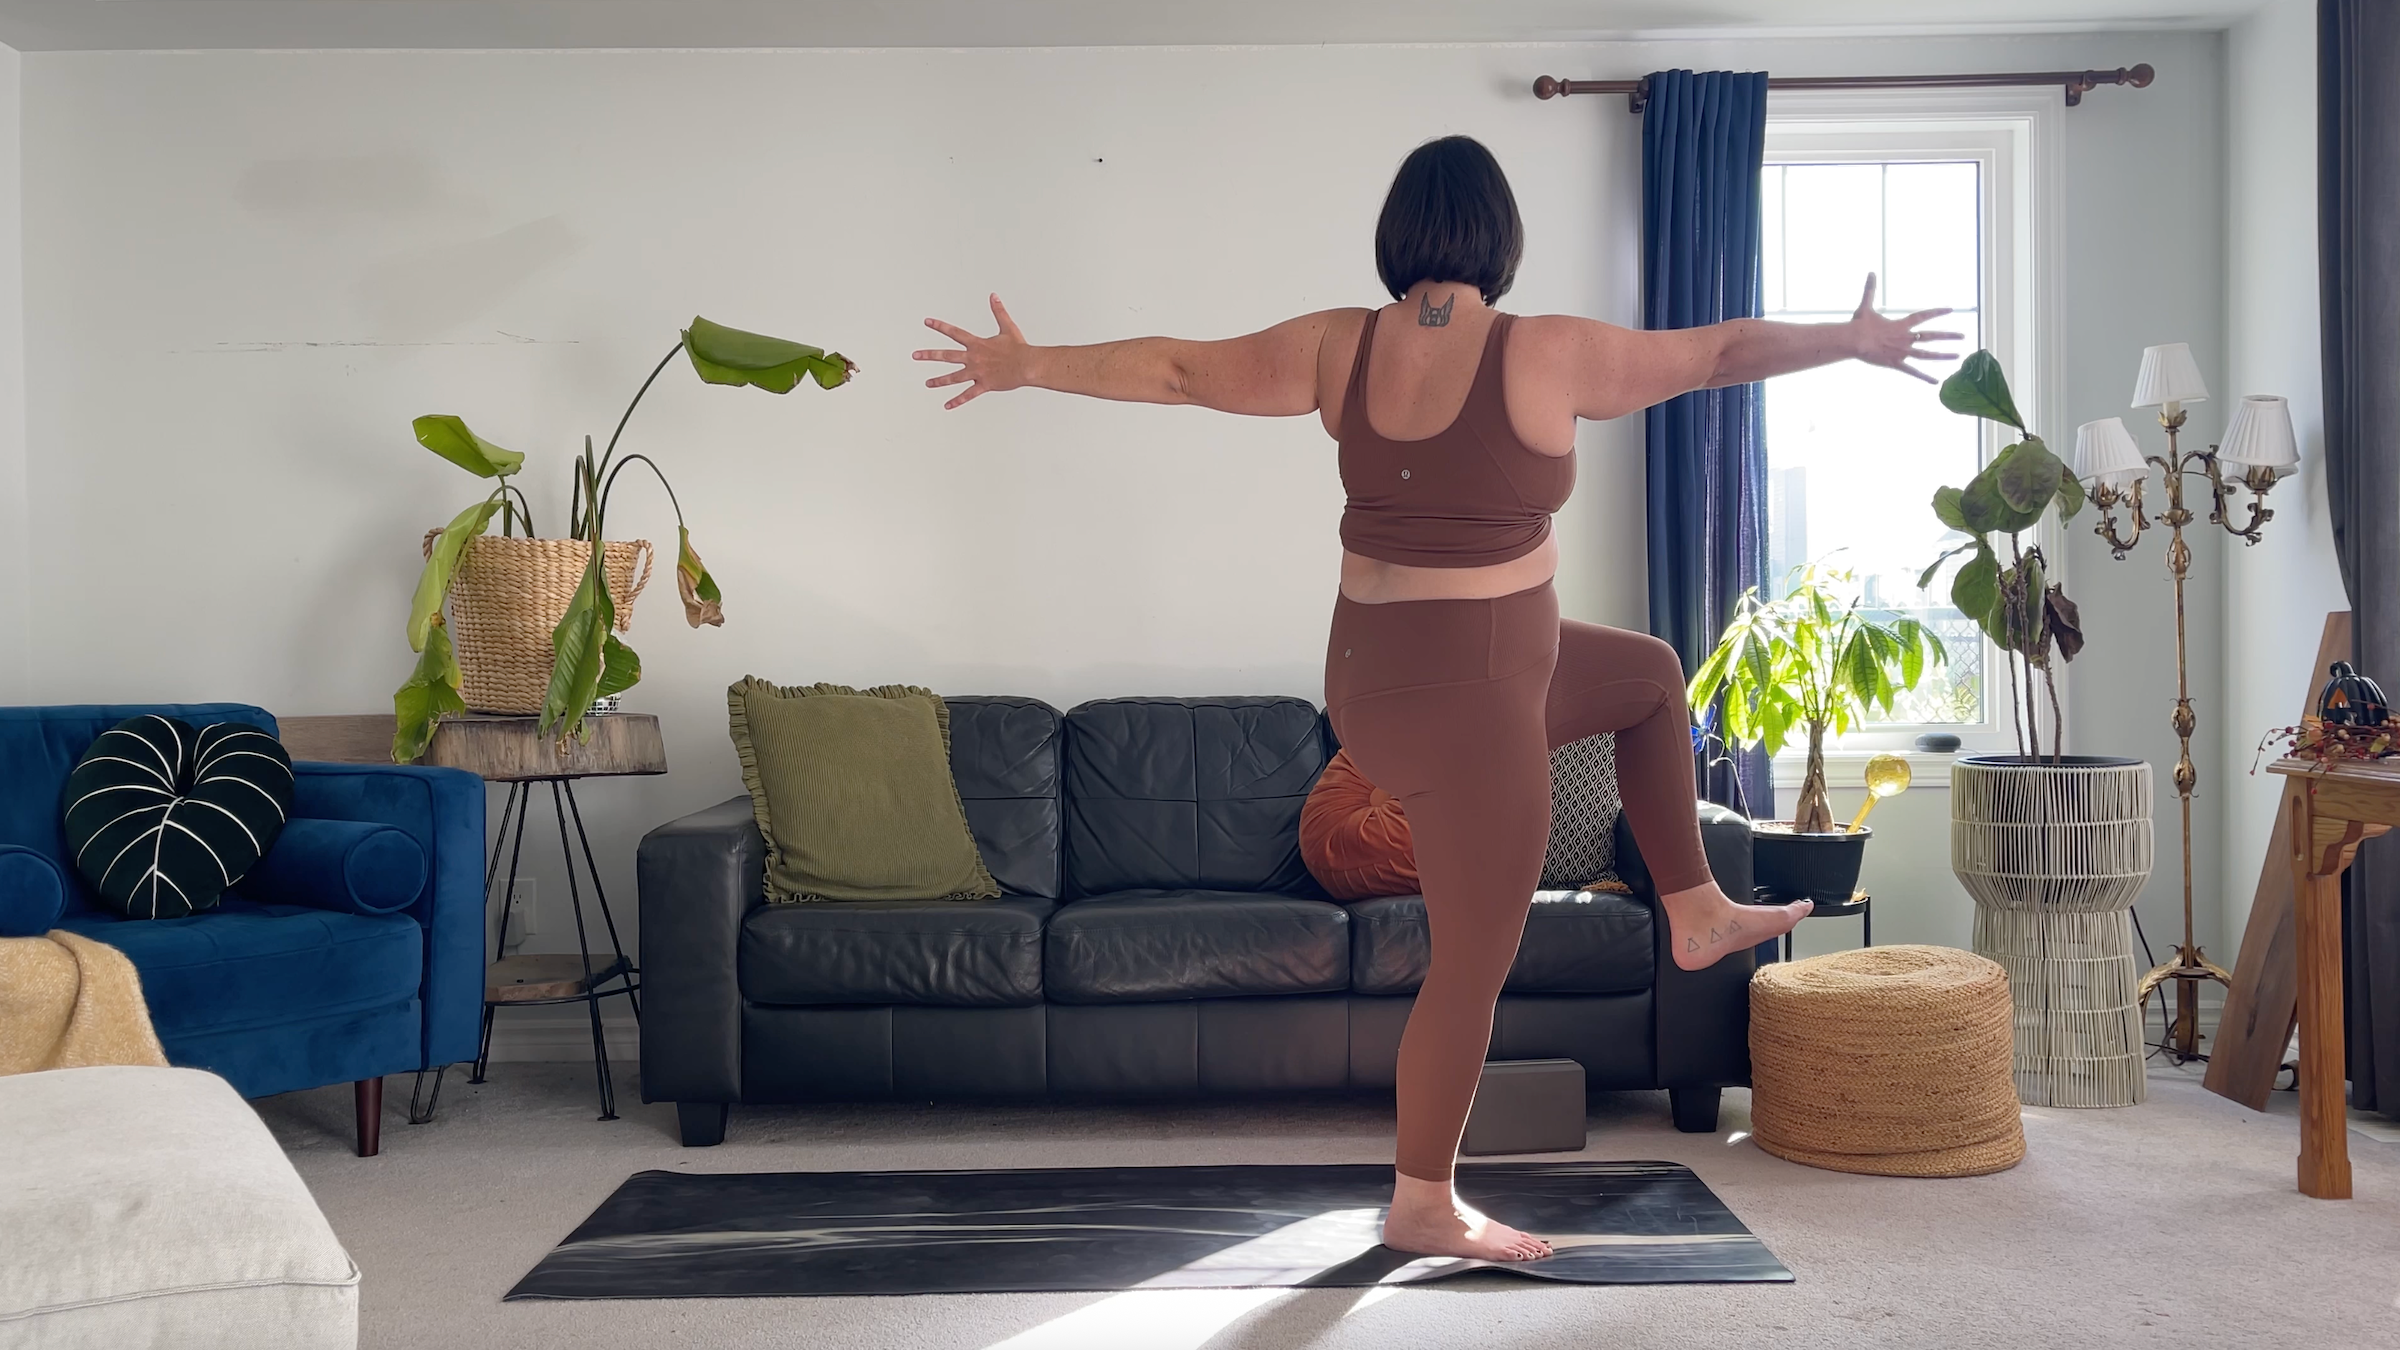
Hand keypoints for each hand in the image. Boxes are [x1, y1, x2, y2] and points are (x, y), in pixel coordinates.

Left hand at [914, 294, 1034, 409]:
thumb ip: (998, 311)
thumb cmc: (1019, 347)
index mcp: (977, 344)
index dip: (940, 326)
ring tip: (927, 383)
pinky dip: (957, 401)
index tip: (927, 322)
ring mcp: (977, 372)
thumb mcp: (1007, 326)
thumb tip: (994, 296)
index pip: (954, 332)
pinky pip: (968, 395)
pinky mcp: (984, 385)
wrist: (1027, 365)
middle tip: (915, 355)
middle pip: (947, 356)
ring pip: (953, 378)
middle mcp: (973, 358)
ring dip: (939, 380)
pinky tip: (947, 405)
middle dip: (929, 355)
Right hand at [1849, 274, 1961, 383]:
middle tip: (1962, 336)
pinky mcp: (1896, 364)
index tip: (1950, 310)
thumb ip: (1870, 290)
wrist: (1855, 340)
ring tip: (1956, 356)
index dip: (1937, 312)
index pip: (1923, 316)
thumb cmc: (1859, 324)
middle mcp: (1906, 338)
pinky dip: (1924, 377)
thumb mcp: (1866, 306)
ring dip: (1943, 355)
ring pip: (1927, 354)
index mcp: (1901, 325)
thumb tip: (1871, 272)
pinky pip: (1913, 372)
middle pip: (1931, 336)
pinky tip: (1935, 382)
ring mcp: (1903, 352)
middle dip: (1948, 336)